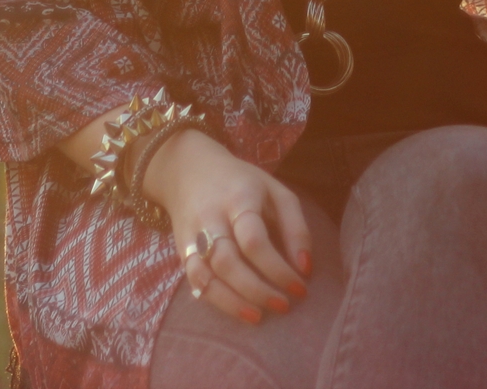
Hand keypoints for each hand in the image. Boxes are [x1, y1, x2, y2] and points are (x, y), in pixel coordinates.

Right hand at [140, 128, 311, 324]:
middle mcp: (210, 218)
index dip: (277, 268)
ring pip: (207, 276)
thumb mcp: (275, 191)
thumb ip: (295, 227)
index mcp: (239, 198)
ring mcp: (191, 236)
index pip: (254, 240)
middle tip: (284, 305)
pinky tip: (238, 310)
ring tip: (260, 316)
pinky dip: (216, 300)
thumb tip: (306, 268)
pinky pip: (195, 282)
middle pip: (228, 262)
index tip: (300, 286)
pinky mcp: (181, 250)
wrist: (187, 170)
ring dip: (234, 302)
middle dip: (258, 290)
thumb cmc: (241, 183)